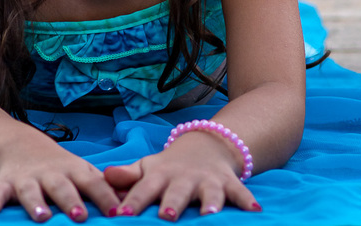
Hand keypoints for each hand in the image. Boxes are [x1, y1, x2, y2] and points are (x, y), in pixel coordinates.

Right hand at [0, 136, 122, 221]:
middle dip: (70, 200)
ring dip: (36, 203)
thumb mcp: (80, 170)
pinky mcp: (5, 182)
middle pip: (62, 186)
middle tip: (79, 216)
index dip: (105, 197)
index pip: (93, 183)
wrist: (18, 144)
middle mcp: (51, 174)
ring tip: (42, 216)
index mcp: (73, 171)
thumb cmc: (58, 167)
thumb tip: (132, 203)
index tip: (118, 213)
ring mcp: (27, 177)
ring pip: (31, 191)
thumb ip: (102, 187)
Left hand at [102, 130, 260, 218]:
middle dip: (172, 203)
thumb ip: (128, 176)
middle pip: (177, 192)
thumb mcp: (148, 167)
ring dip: (209, 202)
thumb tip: (104, 177)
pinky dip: (247, 200)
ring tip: (209, 213)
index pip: (143, 189)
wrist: (205, 144)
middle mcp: (184, 178)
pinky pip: (240, 192)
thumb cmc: (169, 166)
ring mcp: (207, 180)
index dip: (132, 201)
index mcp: (160, 175)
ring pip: (210, 192)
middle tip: (167, 216)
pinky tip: (256, 211)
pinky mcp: (228, 182)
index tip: (120, 214)